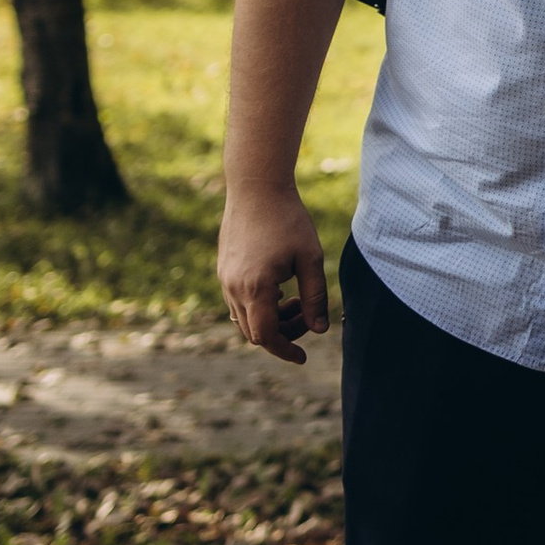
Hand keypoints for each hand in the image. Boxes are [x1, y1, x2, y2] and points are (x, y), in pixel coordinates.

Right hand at [219, 188, 329, 363]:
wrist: (255, 187)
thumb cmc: (288, 219)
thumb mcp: (310, 258)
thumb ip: (315, 296)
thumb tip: (320, 330)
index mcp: (256, 288)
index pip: (266, 337)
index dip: (285, 350)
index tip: (303, 357)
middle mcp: (233, 288)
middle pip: (254, 332)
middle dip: (283, 333)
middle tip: (308, 315)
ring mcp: (225, 279)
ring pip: (244, 319)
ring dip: (271, 319)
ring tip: (296, 298)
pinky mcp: (224, 270)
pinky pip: (238, 302)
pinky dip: (259, 306)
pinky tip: (280, 288)